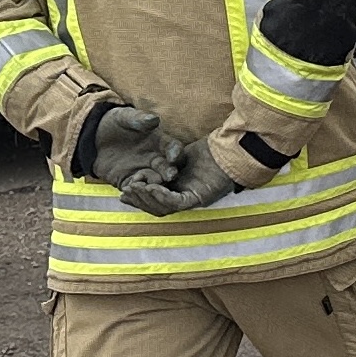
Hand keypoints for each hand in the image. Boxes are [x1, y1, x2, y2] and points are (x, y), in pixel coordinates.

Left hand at [86, 105, 177, 187]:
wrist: (93, 137)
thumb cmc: (114, 123)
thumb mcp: (125, 117)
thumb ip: (139, 119)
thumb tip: (153, 119)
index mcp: (159, 142)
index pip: (173, 147)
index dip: (175, 152)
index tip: (174, 156)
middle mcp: (156, 159)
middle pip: (168, 168)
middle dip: (169, 172)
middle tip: (170, 176)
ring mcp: (143, 171)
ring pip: (154, 182)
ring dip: (152, 185)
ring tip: (147, 185)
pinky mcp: (129, 181)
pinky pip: (136, 189)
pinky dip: (135, 191)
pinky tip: (130, 188)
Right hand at [121, 148, 239, 216]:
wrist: (231, 148)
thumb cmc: (210, 150)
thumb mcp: (180, 156)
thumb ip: (165, 163)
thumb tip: (147, 169)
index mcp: (180, 190)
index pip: (155, 200)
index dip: (139, 198)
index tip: (124, 193)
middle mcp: (185, 197)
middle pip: (157, 207)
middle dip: (139, 200)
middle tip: (125, 192)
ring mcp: (192, 199)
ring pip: (164, 207)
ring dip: (147, 199)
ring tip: (134, 188)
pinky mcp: (199, 197)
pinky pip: (176, 202)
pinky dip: (162, 196)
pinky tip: (150, 186)